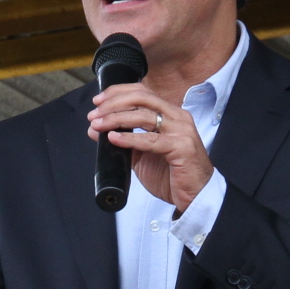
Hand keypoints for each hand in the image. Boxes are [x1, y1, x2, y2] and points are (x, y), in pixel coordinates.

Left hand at [87, 83, 214, 209]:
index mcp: (170, 113)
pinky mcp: (182, 147)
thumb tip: (95, 129)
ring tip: (98, 125)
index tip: (98, 100)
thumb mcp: (142, 154)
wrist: (195, 196)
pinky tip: (114, 138)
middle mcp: (177, 117)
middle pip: (142, 97)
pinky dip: (130, 137)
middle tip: (95, 114)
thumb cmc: (172, 175)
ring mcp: (181, 130)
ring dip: (116, 118)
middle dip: (113, 103)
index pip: (142, 92)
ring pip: (144, 115)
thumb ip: (123, 140)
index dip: (118, 92)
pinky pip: (151, 139)